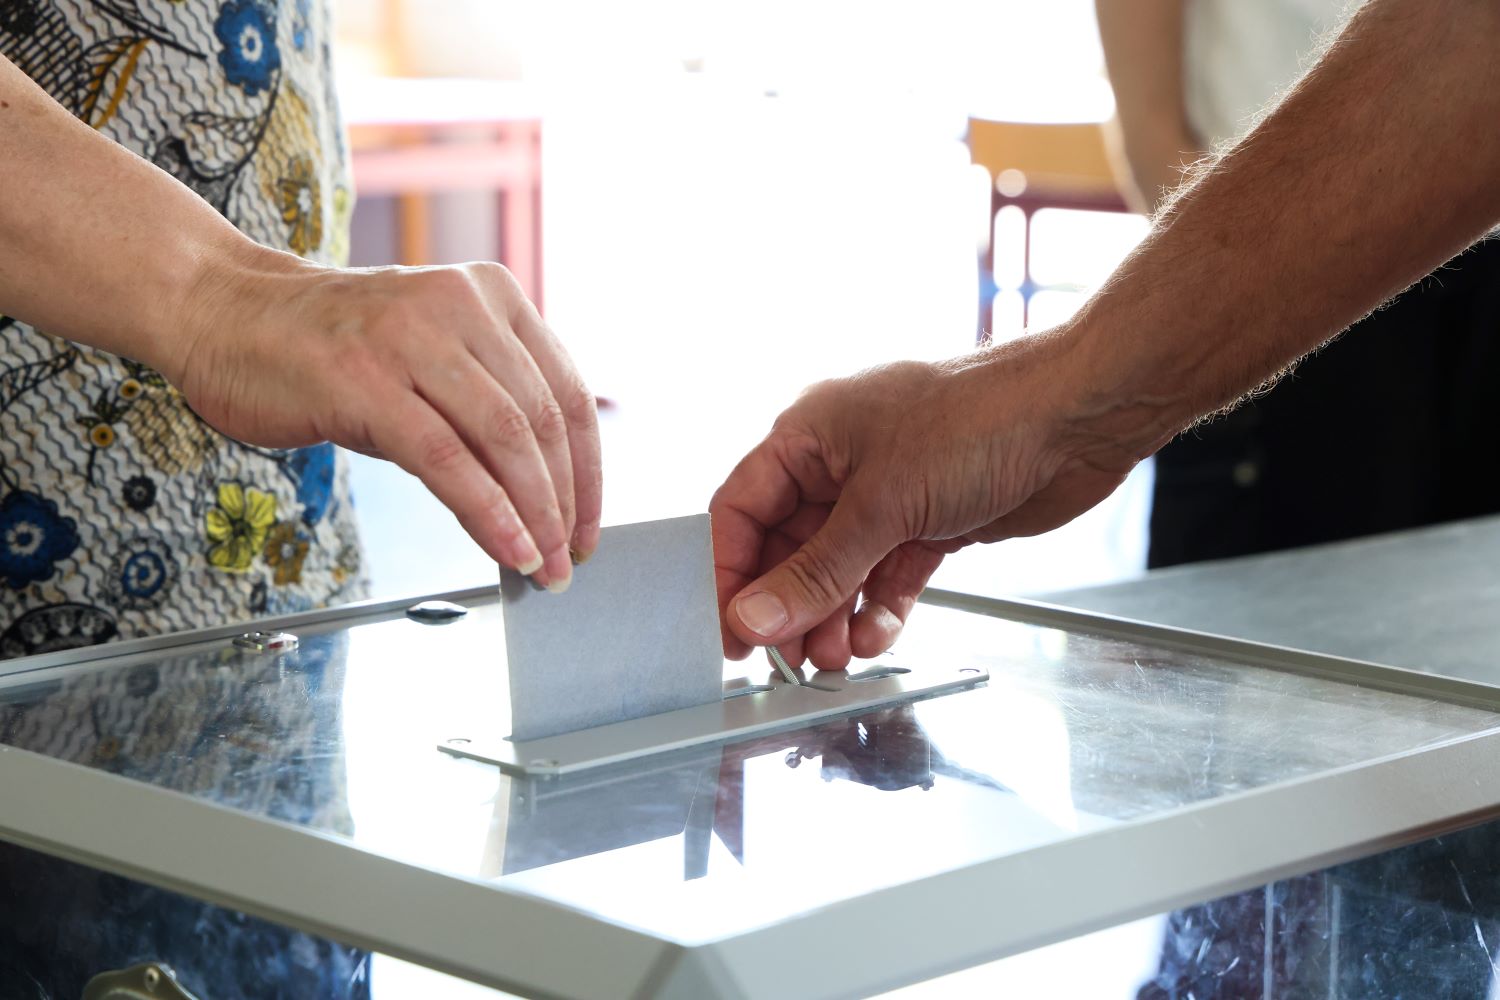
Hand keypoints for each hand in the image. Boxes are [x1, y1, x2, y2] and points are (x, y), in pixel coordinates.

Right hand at [169, 247, 599, 590]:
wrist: (221, 308)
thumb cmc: (328, 346)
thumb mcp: (428, 357)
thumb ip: (483, 405)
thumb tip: (539, 497)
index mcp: (491, 294)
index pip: (566, 393)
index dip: (588, 471)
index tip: (587, 526)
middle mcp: (459, 305)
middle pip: (541, 421)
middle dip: (564, 504)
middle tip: (567, 559)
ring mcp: (410, 338)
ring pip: (502, 438)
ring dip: (533, 516)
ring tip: (542, 565)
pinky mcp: (364, 379)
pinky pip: (446, 459)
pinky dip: (487, 513)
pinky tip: (506, 548)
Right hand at [709, 331, 1155, 668]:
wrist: (1078, 416)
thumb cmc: (981, 418)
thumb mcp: (882, 504)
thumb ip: (816, 571)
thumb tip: (755, 616)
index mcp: (810, 435)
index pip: (741, 510)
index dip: (729, 571)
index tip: (728, 628)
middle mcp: (841, 465)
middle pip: (788, 549)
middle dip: (788, 605)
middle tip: (788, 656)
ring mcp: (886, 496)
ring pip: (837, 571)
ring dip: (832, 616)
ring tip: (835, 656)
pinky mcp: (929, 523)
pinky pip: (885, 577)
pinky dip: (879, 609)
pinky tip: (877, 633)